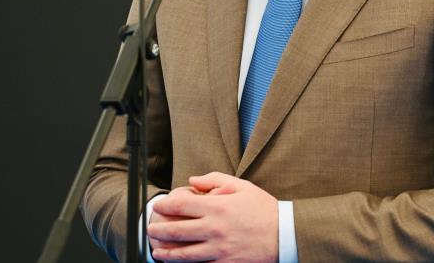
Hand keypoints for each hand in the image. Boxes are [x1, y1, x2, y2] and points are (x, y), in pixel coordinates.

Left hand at [147, 172, 277, 261]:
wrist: (284, 234)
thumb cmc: (263, 209)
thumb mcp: (242, 186)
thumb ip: (215, 179)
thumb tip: (193, 180)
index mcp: (218, 206)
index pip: (181, 204)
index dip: (165, 204)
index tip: (159, 205)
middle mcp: (214, 228)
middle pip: (177, 230)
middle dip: (158, 229)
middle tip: (149, 228)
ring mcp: (218, 249)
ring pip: (183, 254)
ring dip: (166, 252)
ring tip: (157, 250)